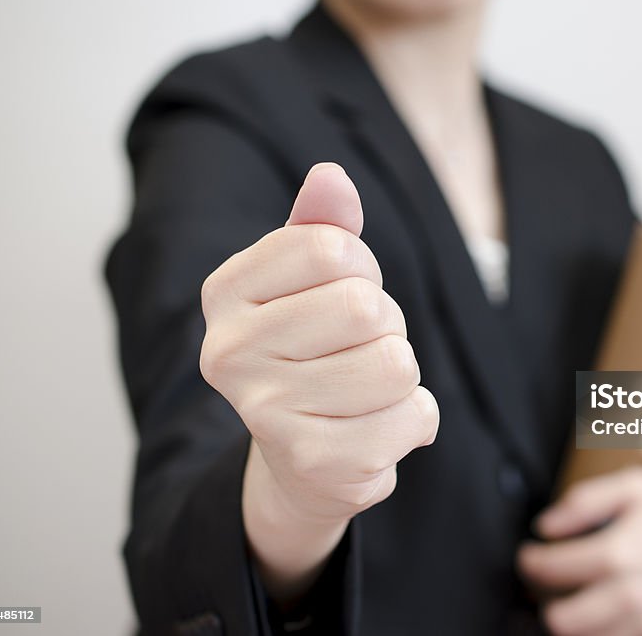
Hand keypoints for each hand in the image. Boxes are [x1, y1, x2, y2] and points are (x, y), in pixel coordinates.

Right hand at [199, 163, 438, 600]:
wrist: (303, 461)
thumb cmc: (316, 351)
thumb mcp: (313, 282)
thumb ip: (322, 227)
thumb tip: (330, 177)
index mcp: (224, 293)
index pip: (329, 247)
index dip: (361, 267)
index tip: (341, 294)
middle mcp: (228, 354)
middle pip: (365, 306)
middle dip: (385, 324)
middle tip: (357, 350)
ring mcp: (267, 414)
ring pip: (395, 363)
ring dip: (401, 373)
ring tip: (365, 388)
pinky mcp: (317, 464)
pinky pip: (416, 415)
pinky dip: (415, 418)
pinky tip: (376, 429)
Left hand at [518, 467, 641, 635]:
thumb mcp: (633, 486)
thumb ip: (583, 503)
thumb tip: (545, 526)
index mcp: (621, 552)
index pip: (552, 570)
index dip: (531, 562)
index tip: (529, 556)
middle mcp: (634, 594)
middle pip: (562, 620)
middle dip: (547, 602)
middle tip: (550, 584)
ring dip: (574, 625)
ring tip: (575, 601)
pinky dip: (606, 634)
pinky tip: (605, 614)